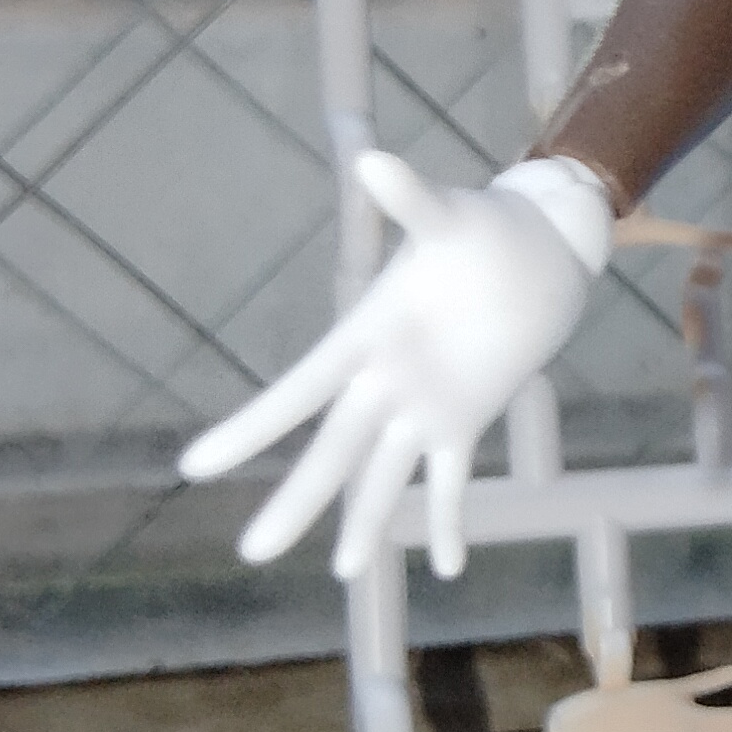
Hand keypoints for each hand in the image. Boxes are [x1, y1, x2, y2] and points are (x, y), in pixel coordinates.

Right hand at [178, 153, 608, 577]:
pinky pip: (453, 479)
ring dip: (364, 522)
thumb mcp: (449, 216)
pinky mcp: (466, 419)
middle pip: (333, 450)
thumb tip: (373, 158)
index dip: (251, 429)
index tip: (195, 466)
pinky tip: (448, 566)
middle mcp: (385, 380)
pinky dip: (451, 519)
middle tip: (251, 553)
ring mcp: (425, 406)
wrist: (536, 253)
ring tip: (343, 572)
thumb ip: (410, 200)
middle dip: (296, 498)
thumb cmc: (482, 227)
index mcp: (367, 335)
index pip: (298, 392)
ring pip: (384, 474)